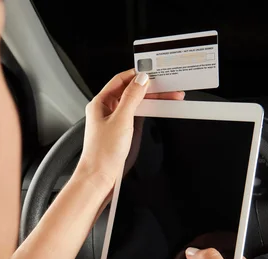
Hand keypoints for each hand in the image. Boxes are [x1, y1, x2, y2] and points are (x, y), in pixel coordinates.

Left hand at [78, 69, 183, 189]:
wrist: (98, 178)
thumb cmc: (102, 153)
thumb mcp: (121, 120)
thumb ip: (132, 97)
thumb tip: (141, 80)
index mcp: (100, 103)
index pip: (120, 80)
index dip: (137, 74)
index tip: (154, 72)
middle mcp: (105, 110)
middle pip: (130, 92)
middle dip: (149, 88)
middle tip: (168, 86)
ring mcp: (113, 121)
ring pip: (134, 104)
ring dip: (151, 100)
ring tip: (169, 98)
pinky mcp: (120, 132)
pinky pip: (135, 116)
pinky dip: (148, 112)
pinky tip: (158, 110)